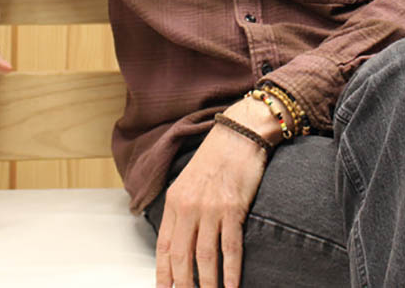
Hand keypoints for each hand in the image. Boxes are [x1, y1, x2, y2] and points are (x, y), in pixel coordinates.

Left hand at [155, 99, 277, 287]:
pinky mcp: (233, 207)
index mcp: (175, 200)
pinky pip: (230, 246)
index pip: (164, 246)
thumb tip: (181, 239)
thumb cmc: (217, 155)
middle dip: (183, 285)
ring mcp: (211, 208)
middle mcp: (189, 206)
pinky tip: (231, 285)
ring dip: (207, 284)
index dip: (163, 273)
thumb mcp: (189, 180)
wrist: (240, 132)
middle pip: (182, 257)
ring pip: (204, 257)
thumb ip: (183, 208)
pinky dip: (230, 271)